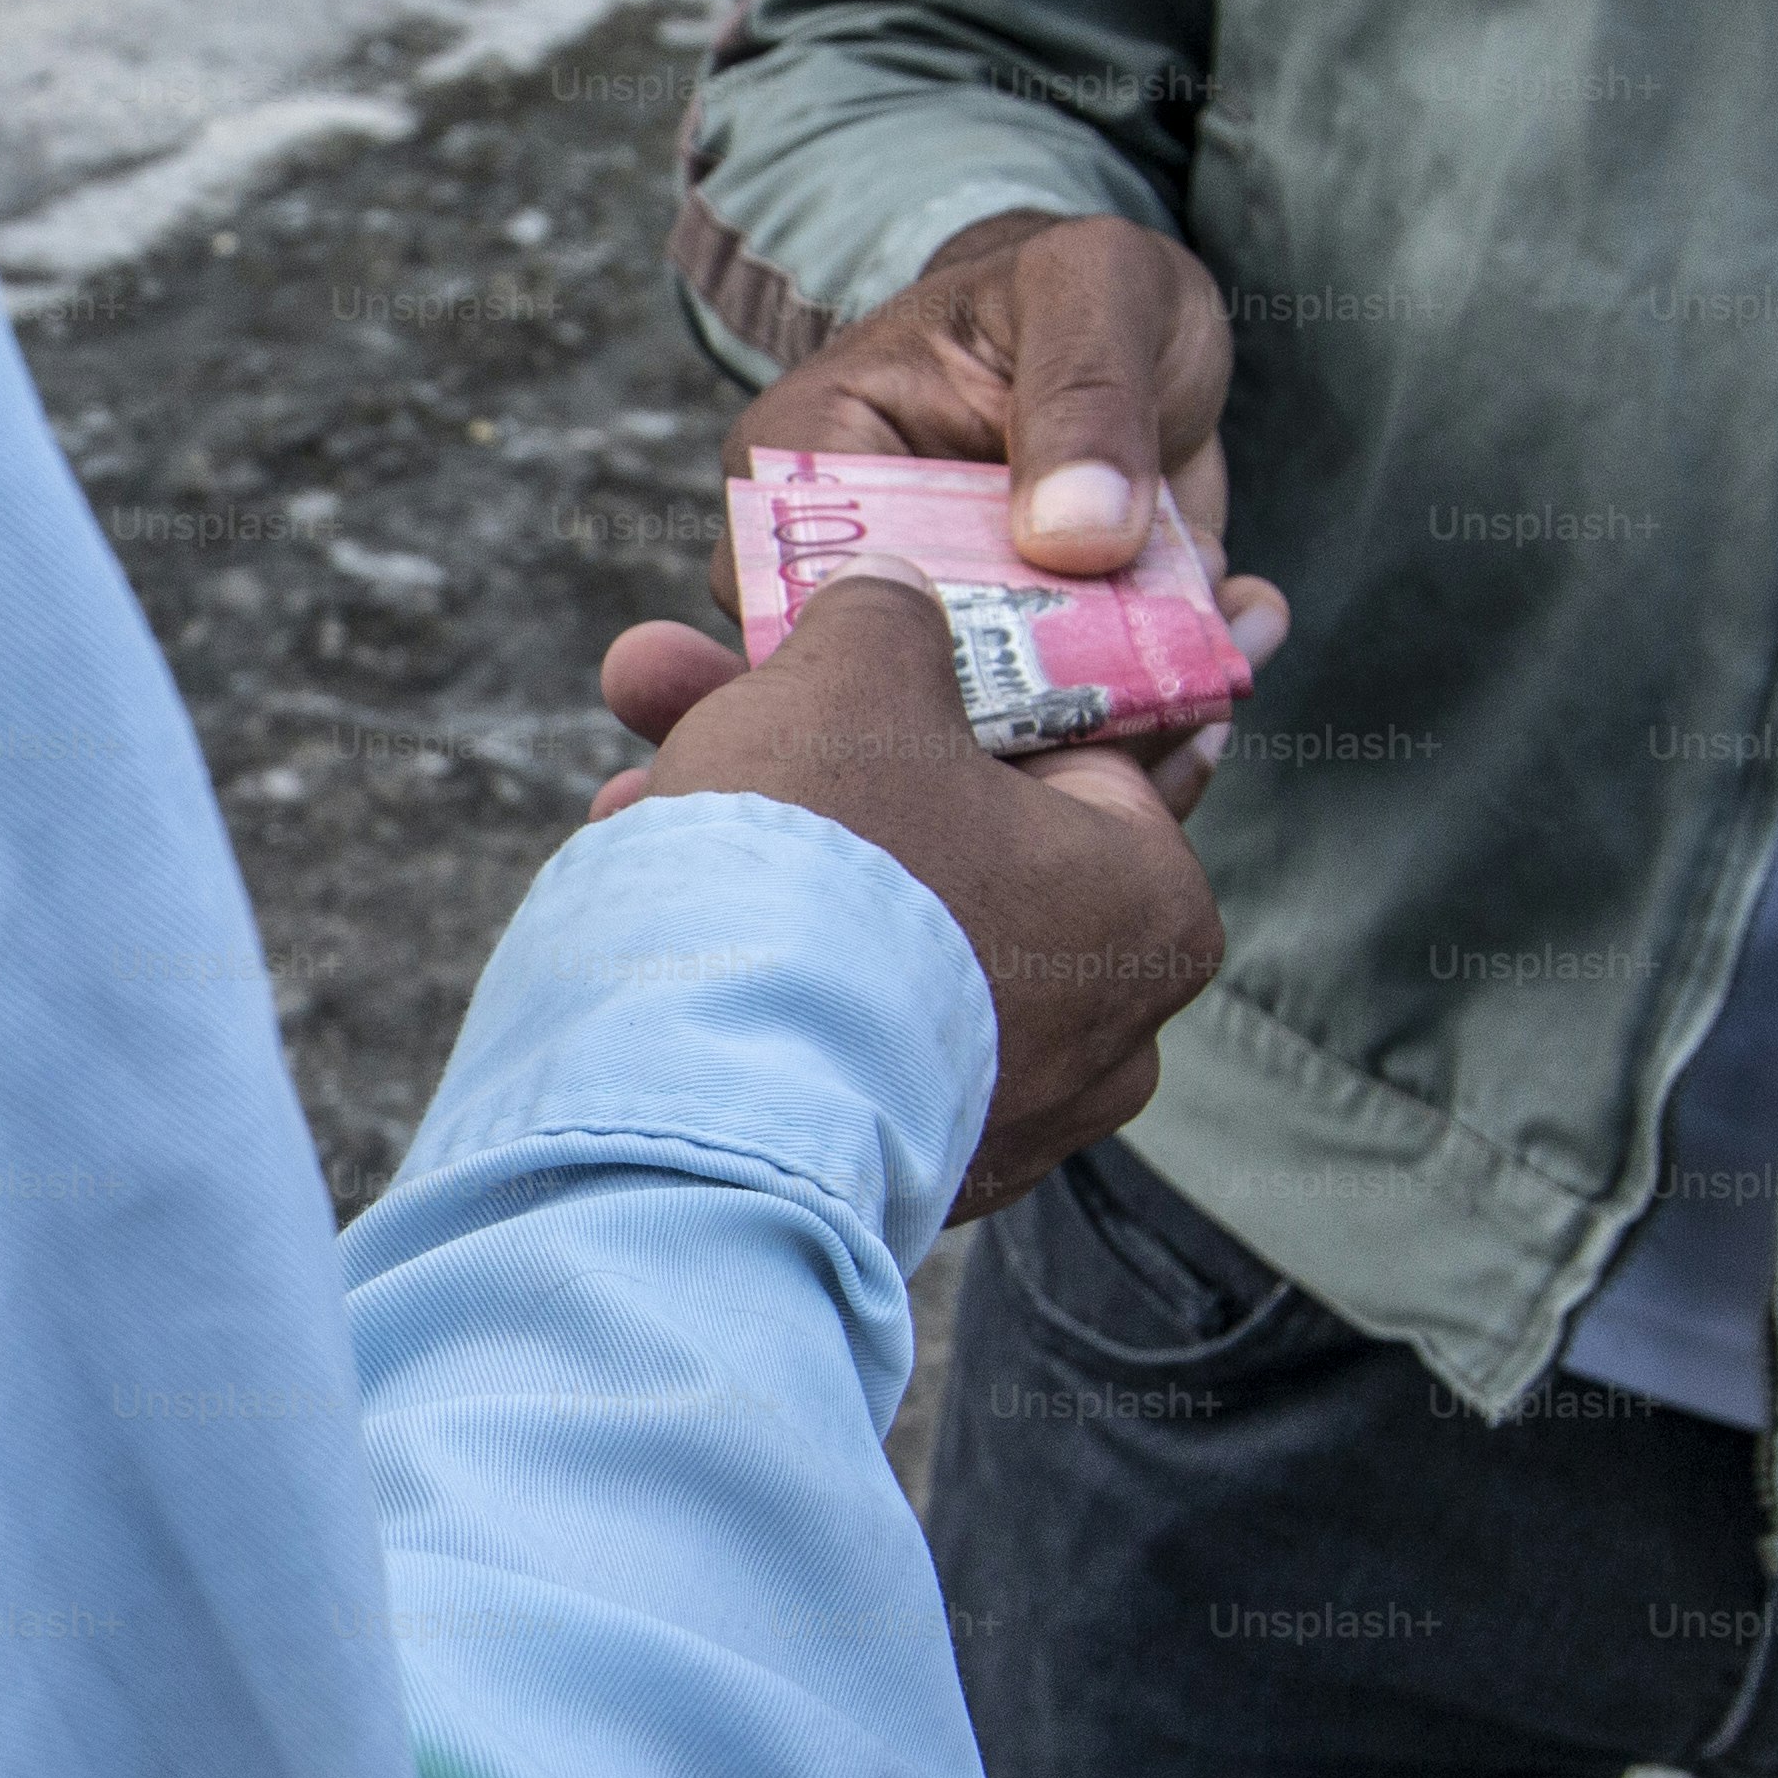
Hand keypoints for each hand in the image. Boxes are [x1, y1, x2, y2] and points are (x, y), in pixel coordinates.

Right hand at [589, 558, 1223, 1223]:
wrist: (702, 1116)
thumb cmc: (817, 876)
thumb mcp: (853, 678)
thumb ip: (886, 616)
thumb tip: (890, 602)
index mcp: (1151, 899)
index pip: (1075, 741)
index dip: (955, 664)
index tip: (868, 633)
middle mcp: (1104, 1027)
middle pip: (948, 832)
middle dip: (810, 755)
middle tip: (698, 693)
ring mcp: (999, 1118)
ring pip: (868, 928)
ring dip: (755, 849)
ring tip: (626, 797)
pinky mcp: (890, 1175)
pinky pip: (823, 1022)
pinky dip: (751, 959)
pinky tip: (645, 904)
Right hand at [727, 210, 1282, 816]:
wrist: (1129, 337)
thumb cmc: (1081, 286)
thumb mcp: (1094, 289)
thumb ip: (1084, 393)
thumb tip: (1073, 536)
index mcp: (803, 464)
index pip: (807, 599)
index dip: (911, 659)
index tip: (1049, 655)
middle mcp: (838, 574)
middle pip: (881, 704)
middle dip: (1029, 721)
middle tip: (1158, 700)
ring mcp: (922, 639)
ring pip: (976, 748)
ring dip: (1108, 737)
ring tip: (1216, 676)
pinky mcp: (1008, 681)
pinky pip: (1055, 743)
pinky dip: (1152, 727)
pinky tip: (1230, 660)